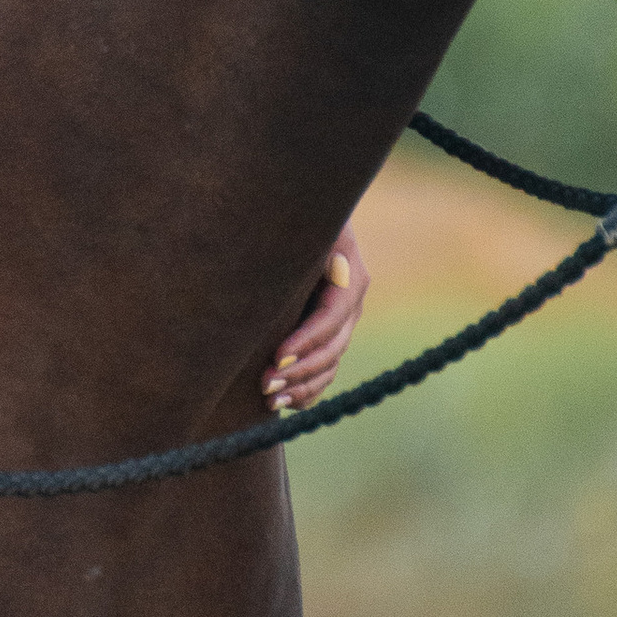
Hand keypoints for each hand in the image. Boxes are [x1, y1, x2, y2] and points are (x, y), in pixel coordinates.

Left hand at [265, 218, 368, 413]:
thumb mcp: (298, 229)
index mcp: (349, 275)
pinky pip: (327, 371)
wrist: (299, 212)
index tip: (277, 356)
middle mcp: (351, 301)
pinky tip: (285, 404)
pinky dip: (308, 391)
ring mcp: (343, 321)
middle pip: (333, 346)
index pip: (332, 316)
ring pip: (331, 364)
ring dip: (302, 386)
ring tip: (269, 397)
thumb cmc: (292, 216)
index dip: (307, 340)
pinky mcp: (330, 334)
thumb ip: (289, 246)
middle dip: (299, 369)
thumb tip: (264, 255)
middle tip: (264, 383)